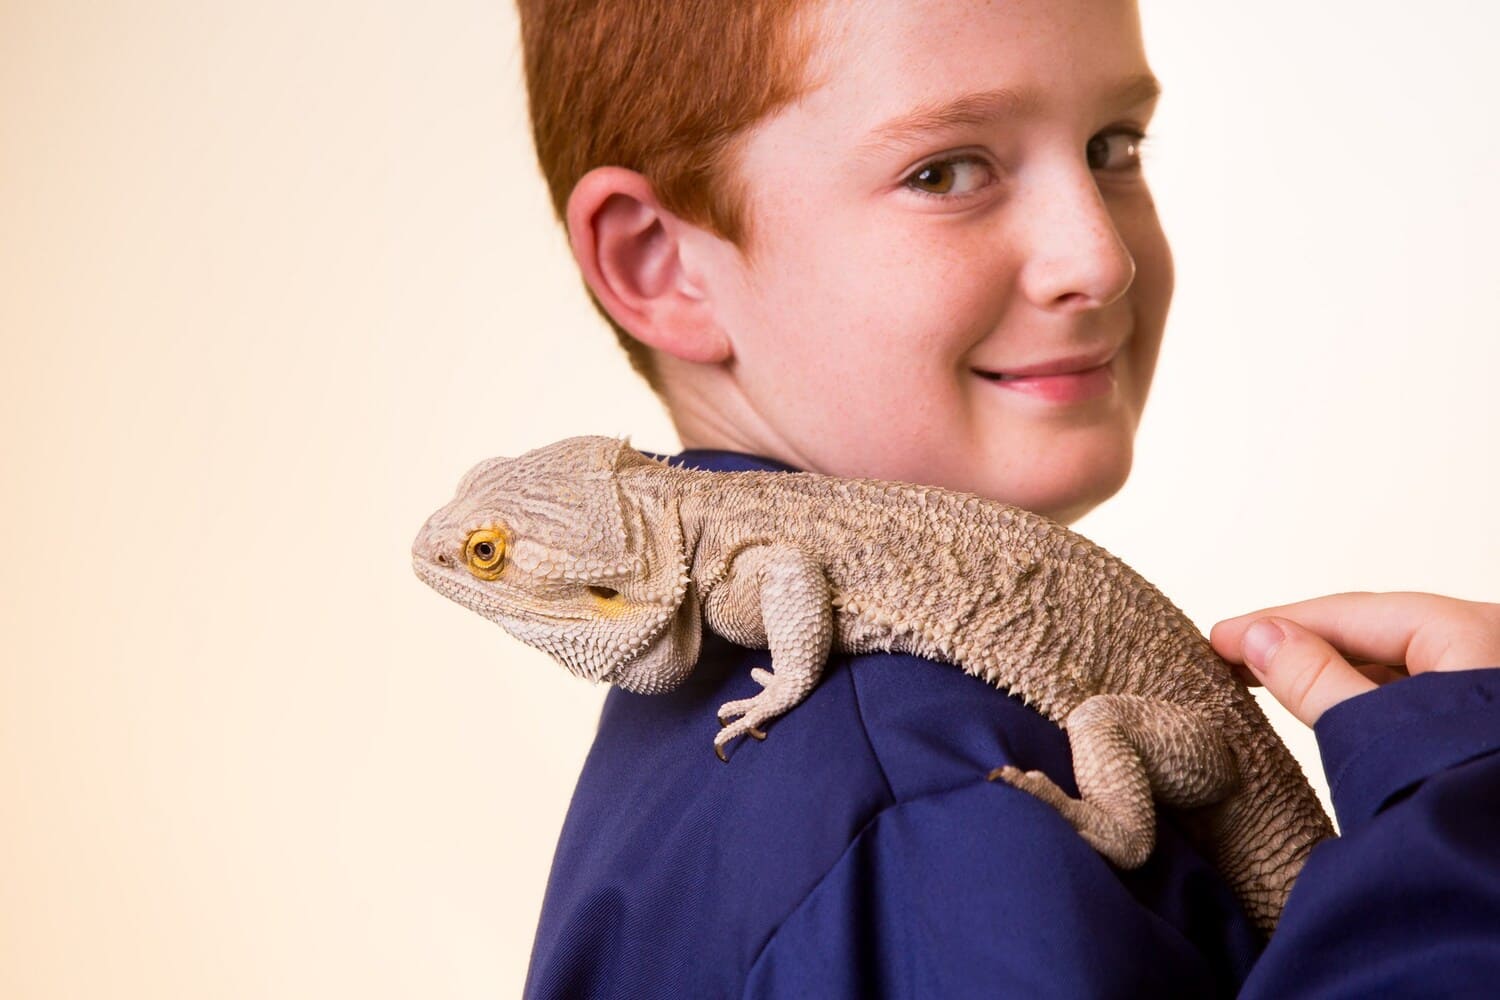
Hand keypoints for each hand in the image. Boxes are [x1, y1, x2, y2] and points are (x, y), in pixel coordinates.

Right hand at [1210, 592, 1499, 726]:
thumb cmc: (1464, 798)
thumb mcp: (1375, 732)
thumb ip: (1313, 680)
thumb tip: (1258, 638)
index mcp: (1473, 631)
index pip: (1352, 612)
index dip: (1276, 623)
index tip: (1217, 639)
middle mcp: (1491, 644)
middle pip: (1374, 631)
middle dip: (1300, 642)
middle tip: (1232, 657)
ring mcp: (1492, 683)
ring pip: (1394, 661)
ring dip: (1329, 668)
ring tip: (1266, 678)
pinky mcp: (1486, 721)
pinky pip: (1414, 688)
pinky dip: (1363, 691)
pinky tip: (1326, 701)